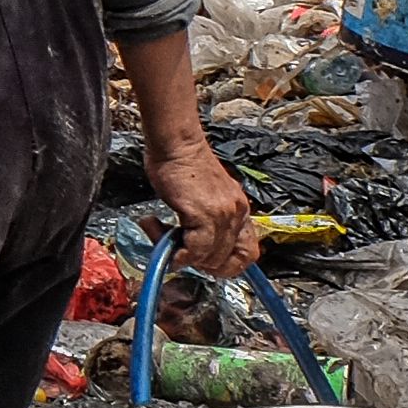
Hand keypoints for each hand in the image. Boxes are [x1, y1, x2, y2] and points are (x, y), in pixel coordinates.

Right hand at [146, 135, 259, 279]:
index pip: (248, 253)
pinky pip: (194, 250)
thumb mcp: (206, 196)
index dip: (226, 265)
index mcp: (239, 209)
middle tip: (177, 250)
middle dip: (199, 263)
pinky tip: (159, 232)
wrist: (176, 143)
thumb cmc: (184, 163)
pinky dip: (177, 251)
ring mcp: (222, 214)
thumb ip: (206, 220)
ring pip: (210, 258)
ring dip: (183, 256)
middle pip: (226, 260)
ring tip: (162, 236)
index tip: (204, 263)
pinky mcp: (204, 214)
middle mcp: (236, 213)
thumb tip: (190, 248)